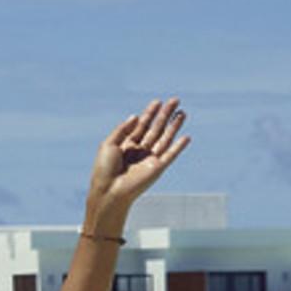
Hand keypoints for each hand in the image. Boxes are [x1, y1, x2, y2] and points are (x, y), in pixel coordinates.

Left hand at [79, 98, 189, 237]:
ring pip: (165, 138)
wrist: (109, 190)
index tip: (157, 101)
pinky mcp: (158, 168)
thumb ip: (123, 129)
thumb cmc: (104, 169)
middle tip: (175, 100)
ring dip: (174, 126)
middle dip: (165, 114)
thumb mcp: (109, 144)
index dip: (149, 113)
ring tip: (182, 112)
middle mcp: (140, 151)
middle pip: (156, 128)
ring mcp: (150, 159)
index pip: (141, 125)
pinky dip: (179, 146)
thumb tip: (136, 116)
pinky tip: (186, 137)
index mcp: (127, 145)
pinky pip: (171, 155)